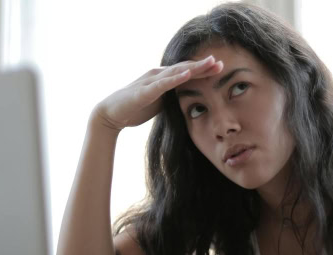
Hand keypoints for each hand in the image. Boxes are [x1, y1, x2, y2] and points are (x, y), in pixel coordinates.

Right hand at [93, 55, 222, 131]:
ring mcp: (151, 81)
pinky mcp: (145, 91)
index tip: (220, 69)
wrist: (111, 114)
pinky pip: (163, 84)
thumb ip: (172, 98)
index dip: (203, 70)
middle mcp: (158, 75)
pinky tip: (187, 74)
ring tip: (209, 63)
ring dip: (194, 67)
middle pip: (184, 68)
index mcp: (162, 78)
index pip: (186, 72)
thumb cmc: (135, 107)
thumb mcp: (159, 102)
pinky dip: (175, 78)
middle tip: (221, 63)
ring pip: (176, 72)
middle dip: (203, 66)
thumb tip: (188, 101)